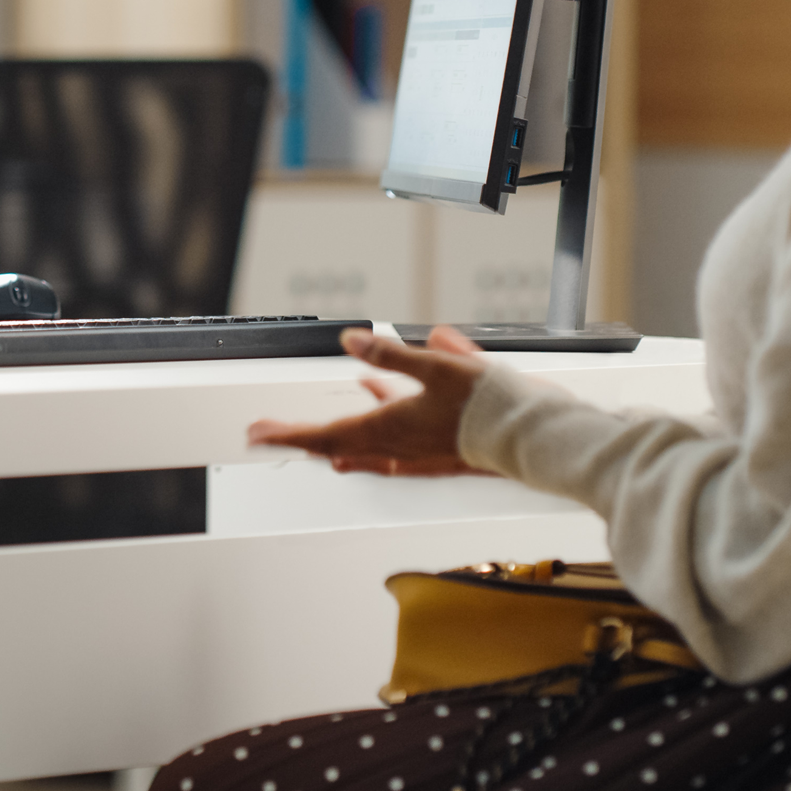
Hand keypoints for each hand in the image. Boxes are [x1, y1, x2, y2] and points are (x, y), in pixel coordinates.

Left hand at [247, 326, 492, 476]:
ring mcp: (417, 451)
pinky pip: (394, 442)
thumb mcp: (435, 367)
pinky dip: (377, 425)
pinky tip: (383, 399)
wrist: (532, 435)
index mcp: (388, 430)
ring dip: (337, 438)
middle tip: (273, 436)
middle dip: (302, 439)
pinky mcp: (436, 448)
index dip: (288, 435)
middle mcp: (398, 447)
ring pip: (364, 446)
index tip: (258, 435)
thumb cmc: (488, 406)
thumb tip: (351, 339)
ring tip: (321, 433)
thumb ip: (390, 355)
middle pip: (337, 445)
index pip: (324, 435)